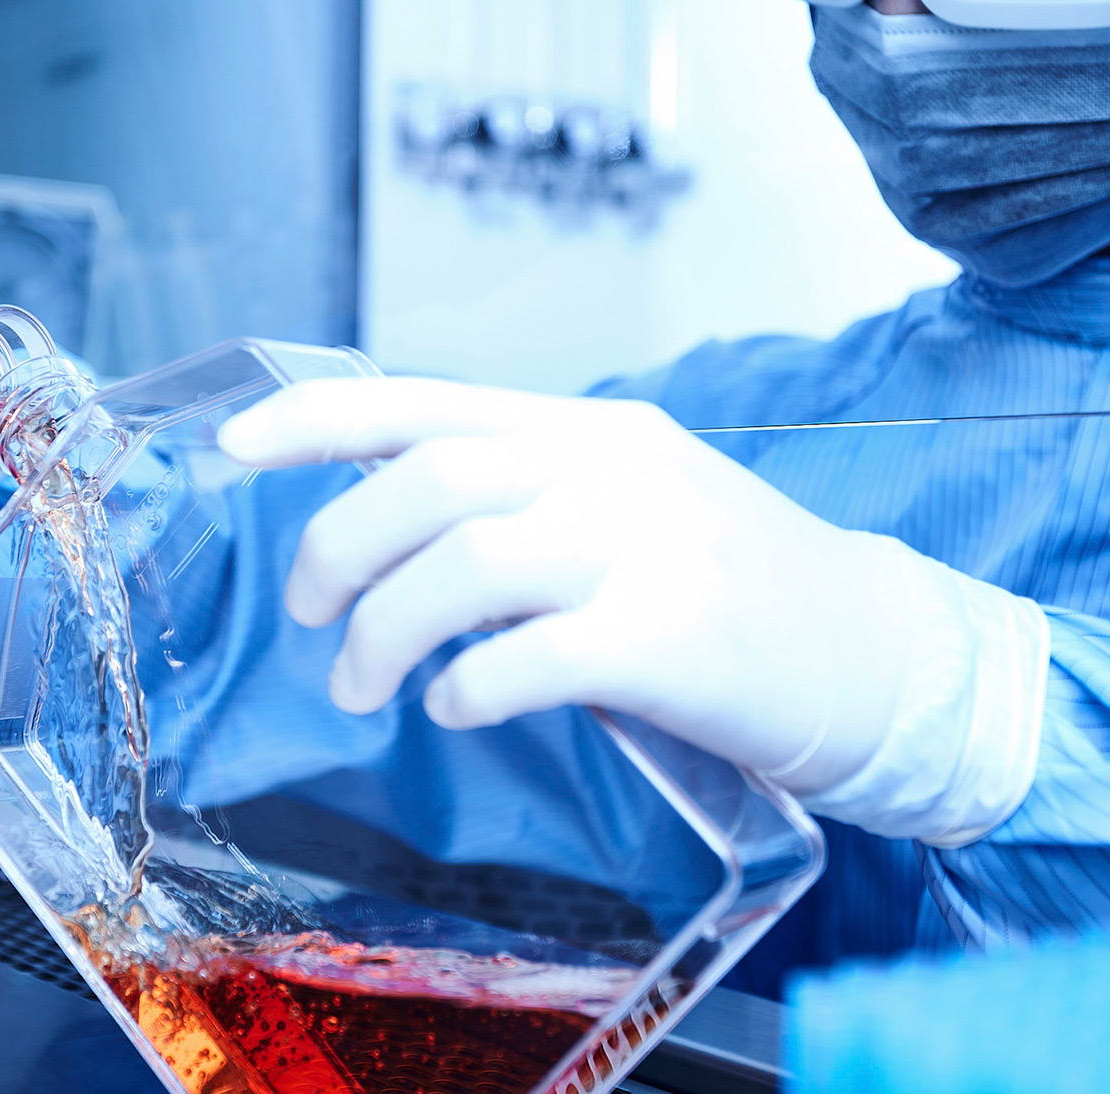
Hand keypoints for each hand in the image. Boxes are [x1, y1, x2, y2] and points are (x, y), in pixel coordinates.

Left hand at [217, 378, 1049, 842]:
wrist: (875, 649)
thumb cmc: (735, 584)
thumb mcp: (628, 502)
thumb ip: (524, 497)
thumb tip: (388, 527)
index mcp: (586, 431)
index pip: (424, 401)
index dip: (317, 418)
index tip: (235, 446)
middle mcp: (610, 471)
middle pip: (430, 481)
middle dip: (338, 548)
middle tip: (312, 614)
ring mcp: (647, 549)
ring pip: (468, 561)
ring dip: (385, 630)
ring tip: (364, 685)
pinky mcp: (675, 638)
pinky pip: (534, 655)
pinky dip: (469, 685)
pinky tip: (456, 708)